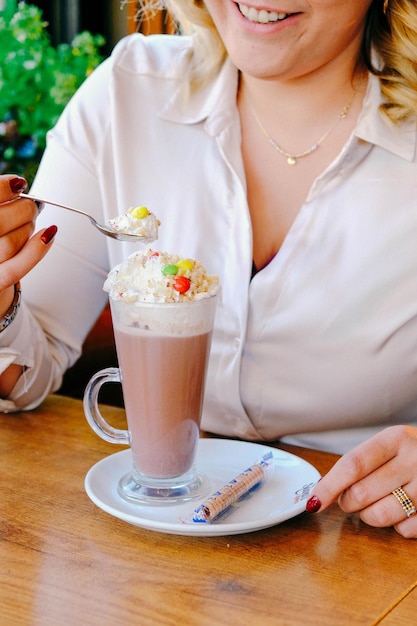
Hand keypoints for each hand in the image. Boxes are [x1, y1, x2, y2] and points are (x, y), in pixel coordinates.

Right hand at [0, 174, 56, 302]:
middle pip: (0, 221)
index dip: (2, 188)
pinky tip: (49, 235)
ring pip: (11, 243)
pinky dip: (36, 250)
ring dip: (30, 229)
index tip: (19, 183)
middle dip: (24, 209)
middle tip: (33, 206)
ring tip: (31, 223)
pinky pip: (16, 269)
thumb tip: (18, 186)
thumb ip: (1, 203)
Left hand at [306, 425, 416, 537]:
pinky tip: (403, 510)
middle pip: (361, 493)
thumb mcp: (390, 445)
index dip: (329, 485)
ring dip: (369, 516)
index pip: (353, 465)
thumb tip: (323, 488)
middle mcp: (415, 460)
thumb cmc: (413, 453)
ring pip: (379, 516)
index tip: (314, 501)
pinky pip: (403, 531)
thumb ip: (361, 462)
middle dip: (347, 502)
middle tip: (351, 498)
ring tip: (377, 502)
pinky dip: (396, 526)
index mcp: (396, 439)